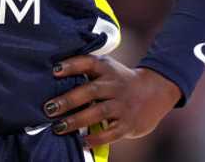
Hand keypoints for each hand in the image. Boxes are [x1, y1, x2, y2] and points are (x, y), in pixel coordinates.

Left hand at [42, 56, 180, 147]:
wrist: (156, 91)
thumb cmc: (120, 81)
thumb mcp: (108, 69)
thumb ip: (86, 72)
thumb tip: (54, 79)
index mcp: (107, 69)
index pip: (88, 63)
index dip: (71, 65)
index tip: (54, 71)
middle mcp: (115, 85)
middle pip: (91, 91)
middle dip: (69, 100)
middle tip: (49, 108)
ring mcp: (123, 105)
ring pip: (99, 112)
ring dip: (77, 120)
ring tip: (59, 127)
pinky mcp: (129, 123)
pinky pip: (112, 132)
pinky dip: (97, 138)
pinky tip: (83, 142)